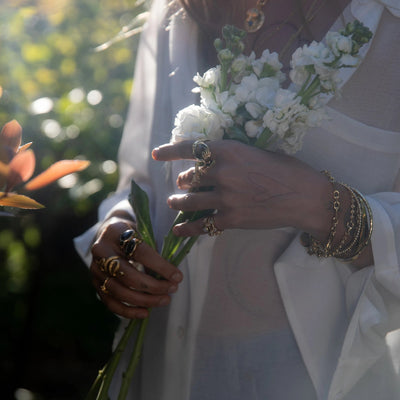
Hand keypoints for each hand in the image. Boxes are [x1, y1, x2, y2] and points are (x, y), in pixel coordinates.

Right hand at [90, 217, 182, 318]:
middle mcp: (101, 251)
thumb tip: (171, 275)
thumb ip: (153, 250)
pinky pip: (111, 302)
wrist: (107, 232)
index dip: (161, 266)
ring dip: (145, 300)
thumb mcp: (141, 231)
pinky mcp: (95, 283)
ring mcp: (96, 269)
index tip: (177, 276)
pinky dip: (128, 311)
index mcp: (116, 233)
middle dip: (154, 286)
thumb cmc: (130, 232)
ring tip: (164, 300)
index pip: (141, 253)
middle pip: (128, 275)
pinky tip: (145, 313)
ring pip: (120, 292)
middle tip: (172, 289)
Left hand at [152, 140, 332, 239]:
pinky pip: (202, 224)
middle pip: (189, 177)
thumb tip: (215, 158)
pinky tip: (178, 229)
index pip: (191, 148)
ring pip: (189, 200)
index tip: (156, 154)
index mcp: (229, 150)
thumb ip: (234, 155)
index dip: (170, 151)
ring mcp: (225, 198)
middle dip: (183, 181)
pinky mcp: (231, 219)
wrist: (307, 197)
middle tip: (183, 184)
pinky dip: (187, 228)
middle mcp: (222, 172)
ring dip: (178, 202)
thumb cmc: (288, 170)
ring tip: (174, 202)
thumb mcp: (259, 152)